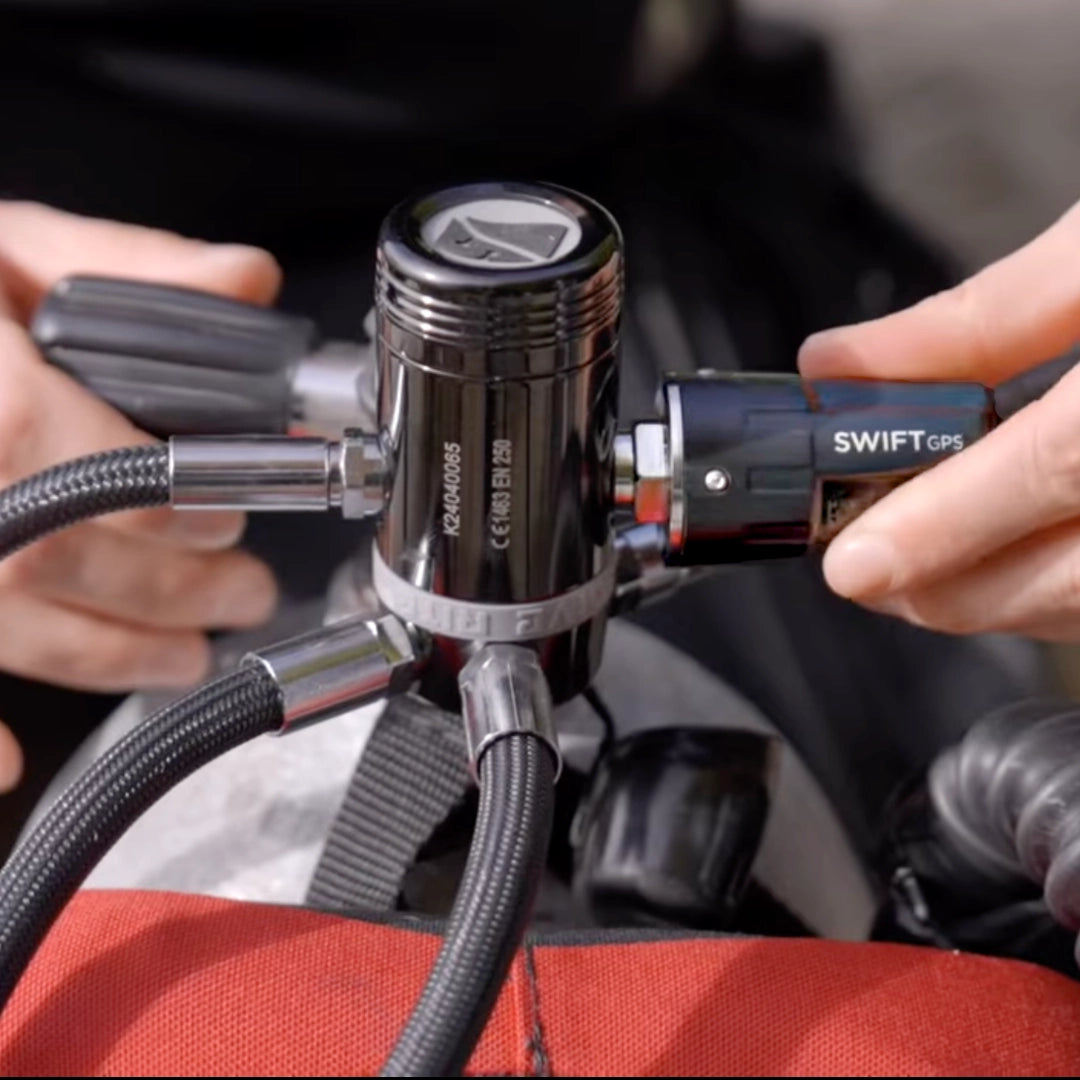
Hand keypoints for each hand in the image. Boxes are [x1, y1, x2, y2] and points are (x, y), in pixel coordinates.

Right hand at [0, 202, 282, 790]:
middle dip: (167, 593)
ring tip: (184, 658)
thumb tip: (246, 281)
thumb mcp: (9, 247)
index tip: (227, 526)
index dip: (167, 511)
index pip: (78, 462)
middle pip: (55, 561)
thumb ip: (127, 263)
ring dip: (107, 655)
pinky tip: (9, 767)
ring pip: (8, 624)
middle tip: (244, 597)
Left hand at [799, 200, 1079, 642]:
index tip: (854, 563)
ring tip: (918, 575)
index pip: (1059, 464)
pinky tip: (1012, 565)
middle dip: (953, 589)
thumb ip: (980, 319)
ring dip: (1002, 602)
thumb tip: (841, 367)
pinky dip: (1067, 595)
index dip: (947, 525)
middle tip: (866, 572)